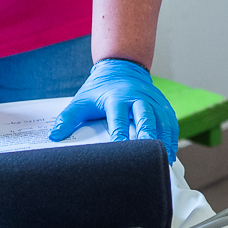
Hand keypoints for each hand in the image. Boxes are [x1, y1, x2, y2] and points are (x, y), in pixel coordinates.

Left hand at [49, 58, 178, 160]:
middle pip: (146, 116)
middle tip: (149, 155)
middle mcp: (137, 97)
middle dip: (148, 135)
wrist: (121, 68)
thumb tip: (54, 135)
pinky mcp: (162, 104)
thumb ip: (68, 117)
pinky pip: (171, 121)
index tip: (120, 149)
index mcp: (117, 97)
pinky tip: (171, 152)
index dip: (120, 134)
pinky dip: (172, 137)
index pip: (118, 118)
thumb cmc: (100, 89)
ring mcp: (153, 100)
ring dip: (164, 139)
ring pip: (162, 119)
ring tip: (164, 159)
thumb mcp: (82, 101)